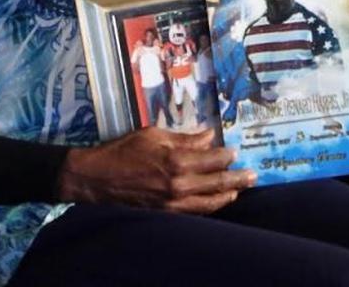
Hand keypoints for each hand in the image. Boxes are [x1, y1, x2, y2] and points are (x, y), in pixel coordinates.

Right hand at [56, 127, 255, 213]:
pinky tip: (216, 202)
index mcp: (177, 161)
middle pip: (217, 183)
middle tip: (253, 175)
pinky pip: (194, 212)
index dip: (227, 155)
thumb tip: (208, 136)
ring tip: (239, 190)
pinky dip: (208, 207)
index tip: (236, 151)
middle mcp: (179, 184)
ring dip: (227, 196)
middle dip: (238, 179)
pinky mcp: (165, 214)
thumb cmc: (122, 151)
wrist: (95, 179)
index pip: (213, 159)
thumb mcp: (153, 135)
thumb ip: (184, 138)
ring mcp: (173, 203)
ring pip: (209, 203)